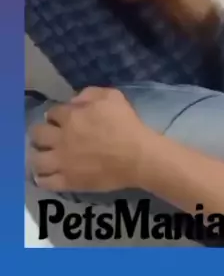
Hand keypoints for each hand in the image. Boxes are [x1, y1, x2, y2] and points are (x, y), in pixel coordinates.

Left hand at [28, 87, 151, 192]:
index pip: (52, 113)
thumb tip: (73, 101)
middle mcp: (61, 138)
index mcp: (71, 116)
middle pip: (37, 134)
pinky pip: (44, 182)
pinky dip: (42, 178)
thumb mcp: (113, 96)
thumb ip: (90, 93)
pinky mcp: (67, 181)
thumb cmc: (126, 124)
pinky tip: (46, 175)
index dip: (56, 115)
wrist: (136, 156)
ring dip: (37, 155)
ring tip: (44, 156)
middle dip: (41, 133)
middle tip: (49, 137)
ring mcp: (62, 161)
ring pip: (36, 159)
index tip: (61, 119)